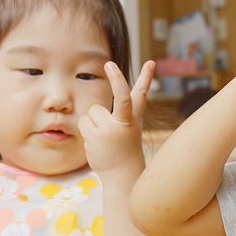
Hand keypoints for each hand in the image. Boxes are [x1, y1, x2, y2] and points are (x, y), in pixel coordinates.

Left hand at [79, 60, 154, 174]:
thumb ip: (124, 112)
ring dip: (94, 122)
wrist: (122, 174)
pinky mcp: (96, 136)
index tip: (151, 62)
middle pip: (121, 96)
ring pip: (93, 110)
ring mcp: (110, 129)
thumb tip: (101, 106)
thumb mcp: (130, 127)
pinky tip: (96, 142)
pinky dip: (86, 130)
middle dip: (117, 79)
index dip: (146, 77)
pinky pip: (84, 121)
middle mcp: (125, 122)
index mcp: (135, 118)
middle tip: (109, 64)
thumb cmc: (125, 147)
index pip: (142, 94)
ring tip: (103, 137)